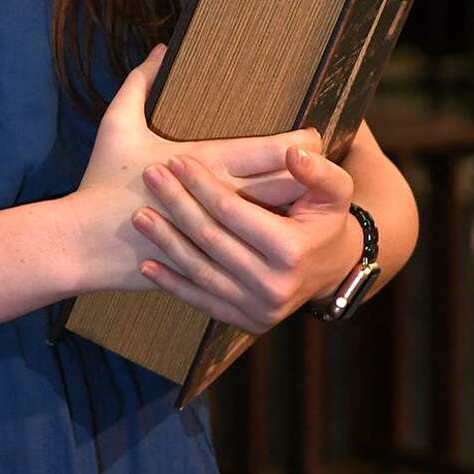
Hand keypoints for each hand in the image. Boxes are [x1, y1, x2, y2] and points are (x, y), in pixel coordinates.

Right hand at [65, 45, 325, 297]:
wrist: (85, 242)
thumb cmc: (102, 181)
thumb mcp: (117, 125)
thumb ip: (140, 83)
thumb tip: (161, 50)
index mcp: (206, 161)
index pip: (273, 150)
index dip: (303, 142)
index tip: (314, 134)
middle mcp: (220, 196)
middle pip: (286, 185)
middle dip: (309, 177)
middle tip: (322, 166)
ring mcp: (219, 232)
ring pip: (278, 221)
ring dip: (298, 210)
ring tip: (313, 199)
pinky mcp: (212, 259)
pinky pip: (258, 251)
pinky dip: (276, 242)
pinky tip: (286, 237)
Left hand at [133, 136, 358, 334]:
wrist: (334, 270)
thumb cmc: (327, 220)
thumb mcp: (335, 191)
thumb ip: (318, 170)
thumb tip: (293, 152)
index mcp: (292, 250)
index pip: (232, 211)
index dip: (202, 184)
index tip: (177, 159)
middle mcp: (274, 285)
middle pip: (211, 239)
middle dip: (176, 204)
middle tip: (150, 176)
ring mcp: (258, 308)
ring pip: (200, 271)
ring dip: (165, 243)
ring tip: (138, 216)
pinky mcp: (246, 322)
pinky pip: (202, 301)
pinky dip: (172, 284)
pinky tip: (147, 265)